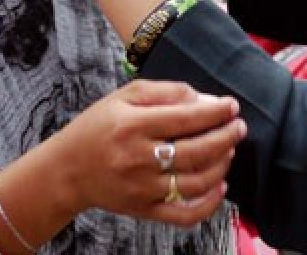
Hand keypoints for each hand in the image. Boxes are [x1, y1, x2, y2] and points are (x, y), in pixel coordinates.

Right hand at [51, 80, 245, 224]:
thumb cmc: (98, 127)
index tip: (232, 106)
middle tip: (239, 128)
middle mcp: (137, 159)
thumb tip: (205, 100)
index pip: (186, 118)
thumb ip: (166, 92)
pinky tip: (220, 186)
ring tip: (228, 150)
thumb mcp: (125, 96)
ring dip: (221, 166)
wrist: (66, 170)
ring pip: (195, 182)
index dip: (215, 111)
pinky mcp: (143, 211)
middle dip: (225, 137)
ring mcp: (141, 189)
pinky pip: (183, 214)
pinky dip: (208, 204)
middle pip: (195, 151)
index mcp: (133, 125)